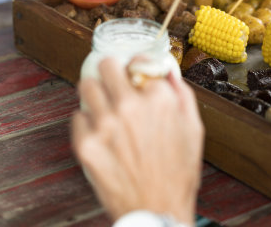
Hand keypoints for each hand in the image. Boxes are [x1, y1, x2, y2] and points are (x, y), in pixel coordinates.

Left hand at [72, 57, 203, 223]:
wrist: (157, 210)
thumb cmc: (177, 173)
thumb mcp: (193, 128)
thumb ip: (181, 93)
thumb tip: (168, 71)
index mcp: (159, 99)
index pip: (137, 61)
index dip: (137, 66)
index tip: (134, 71)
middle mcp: (130, 106)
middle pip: (106, 65)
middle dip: (112, 72)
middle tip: (114, 82)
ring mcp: (105, 125)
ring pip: (86, 86)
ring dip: (96, 93)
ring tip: (104, 105)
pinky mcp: (86, 145)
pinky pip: (77, 117)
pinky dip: (87, 122)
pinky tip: (101, 133)